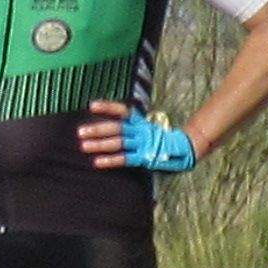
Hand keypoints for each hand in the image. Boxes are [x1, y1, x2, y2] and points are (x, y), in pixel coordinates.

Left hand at [80, 104, 198, 175]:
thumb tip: (110, 127)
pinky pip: (125, 158)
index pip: (123, 111)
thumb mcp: (149, 129)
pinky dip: (111, 160)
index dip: (108, 107)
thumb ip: (133, 127)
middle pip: (116, 128)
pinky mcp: (145, 157)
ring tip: (84, 146)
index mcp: (141, 122)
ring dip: (100, 144)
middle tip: (80, 132)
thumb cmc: (163, 139)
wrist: (188, 148)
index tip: (92, 105)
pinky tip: (97, 162)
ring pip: (118, 143)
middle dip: (97, 129)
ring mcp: (143, 144)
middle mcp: (141, 131)